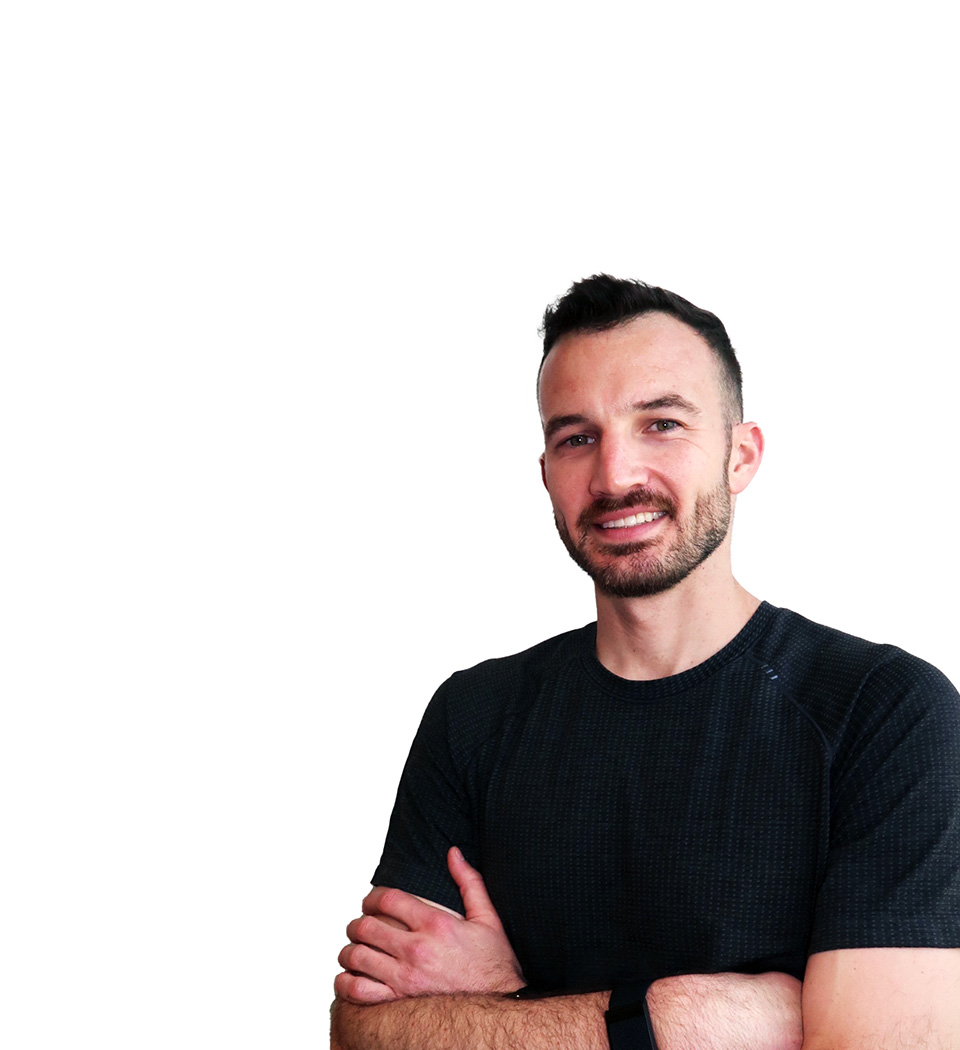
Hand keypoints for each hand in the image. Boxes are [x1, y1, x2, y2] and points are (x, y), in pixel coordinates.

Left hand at [335, 847, 523, 1003]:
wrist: (500, 1007)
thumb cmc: (494, 965)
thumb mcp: (487, 918)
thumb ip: (469, 882)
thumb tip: (453, 853)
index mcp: (436, 924)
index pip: (387, 899)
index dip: (372, 897)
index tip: (371, 902)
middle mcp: (417, 950)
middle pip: (366, 926)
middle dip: (357, 923)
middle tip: (359, 926)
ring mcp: (405, 978)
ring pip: (357, 957)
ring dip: (349, 951)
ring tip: (354, 950)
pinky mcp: (399, 1003)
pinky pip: (358, 992)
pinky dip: (345, 983)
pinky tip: (350, 978)